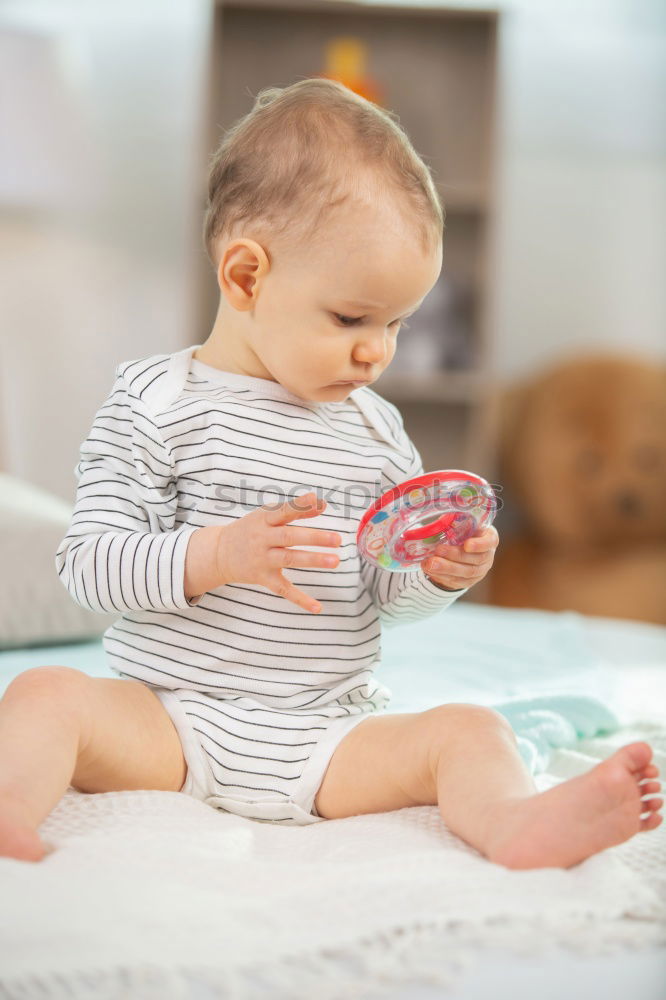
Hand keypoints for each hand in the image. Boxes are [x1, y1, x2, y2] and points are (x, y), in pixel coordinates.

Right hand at [215, 492, 341, 613]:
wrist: (218, 553)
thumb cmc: (250, 530)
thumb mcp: (266, 516)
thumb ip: (295, 510)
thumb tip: (321, 504)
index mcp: (264, 520)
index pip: (283, 511)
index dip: (299, 506)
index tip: (316, 501)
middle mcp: (262, 539)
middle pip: (289, 537)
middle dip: (314, 538)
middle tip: (337, 539)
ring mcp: (262, 560)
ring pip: (289, 559)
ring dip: (313, 560)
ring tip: (335, 561)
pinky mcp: (263, 578)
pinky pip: (283, 590)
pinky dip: (300, 599)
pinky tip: (318, 607)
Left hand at [421, 526, 498, 591]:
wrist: (462, 549)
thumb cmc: (463, 532)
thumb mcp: (462, 523)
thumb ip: (456, 521)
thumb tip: (442, 520)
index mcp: (490, 538)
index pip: (489, 542)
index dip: (479, 545)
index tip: (467, 545)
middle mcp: (488, 556)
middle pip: (476, 559)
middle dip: (455, 555)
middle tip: (438, 550)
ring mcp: (480, 571)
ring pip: (466, 573)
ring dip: (447, 568)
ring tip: (430, 563)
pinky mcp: (468, 581)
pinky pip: (457, 581)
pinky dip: (442, 576)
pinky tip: (430, 570)